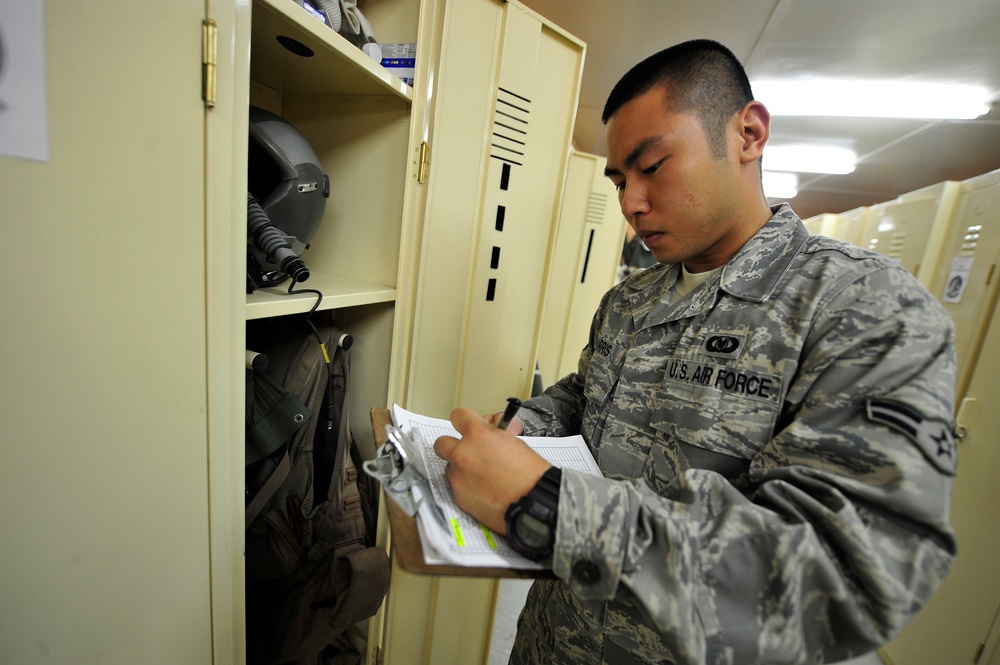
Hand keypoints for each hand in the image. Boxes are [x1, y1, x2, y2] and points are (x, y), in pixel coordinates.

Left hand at [433, 407, 549, 533]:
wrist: (534, 502)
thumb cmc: (530, 474)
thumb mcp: (514, 442)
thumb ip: (494, 434)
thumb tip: (489, 429)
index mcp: (478, 434)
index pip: (458, 416)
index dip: (463, 421)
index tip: (465, 425)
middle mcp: (463, 453)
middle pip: (441, 443)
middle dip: (453, 446)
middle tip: (468, 453)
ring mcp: (458, 476)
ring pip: (449, 467)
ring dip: (460, 469)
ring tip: (482, 477)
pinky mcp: (458, 496)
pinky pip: (455, 486)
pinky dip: (465, 487)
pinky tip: (483, 491)